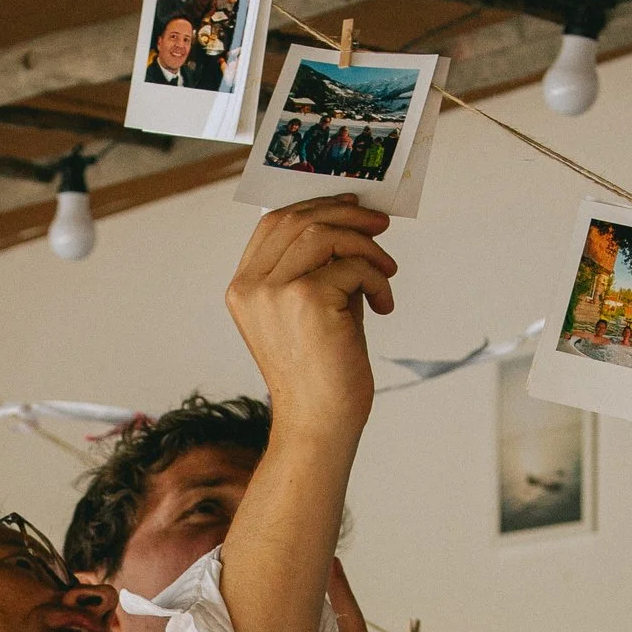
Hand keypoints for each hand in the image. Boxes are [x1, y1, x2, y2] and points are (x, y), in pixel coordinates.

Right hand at [224, 196, 396, 444]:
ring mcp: (274, 291)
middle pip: (298, 219)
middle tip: (381, 225)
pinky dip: (377, 280)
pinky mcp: (306, 299)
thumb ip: (320, 268)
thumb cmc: (321, 375)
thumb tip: (352, 224)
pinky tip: (384, 306)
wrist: (320, 425)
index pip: (273, 224)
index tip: (350, 208)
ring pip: (324, 233)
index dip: (314, 206)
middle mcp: (251, 287)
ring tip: (387, 271)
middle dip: (346, 216)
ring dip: (366, 246)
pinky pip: (352, 266)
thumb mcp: (313, 310)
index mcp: (244, 289)